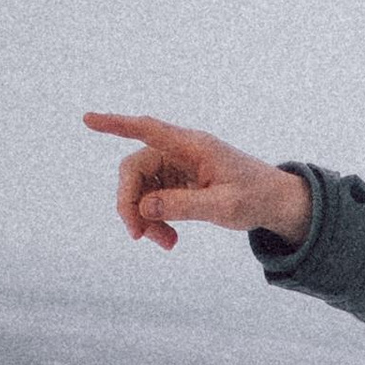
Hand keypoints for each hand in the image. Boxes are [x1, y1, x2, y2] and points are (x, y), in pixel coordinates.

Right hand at [84, 111, 311, 252]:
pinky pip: (153, 200)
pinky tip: (170, 239)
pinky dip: (156, 220)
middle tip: (137, 236)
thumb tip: (146, 207)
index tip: (88, 120)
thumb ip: (186, 206)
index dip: (116, 124)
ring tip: (167, 244)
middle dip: (131, 204)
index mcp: (193, 146)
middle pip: (135, 169)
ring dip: (145, 218)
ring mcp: (177, 166)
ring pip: (142, 189)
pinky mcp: (177, 182)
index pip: (148, 130)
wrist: (276, 202)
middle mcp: (180, 151)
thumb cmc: (256, 198)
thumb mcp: (225, 207)